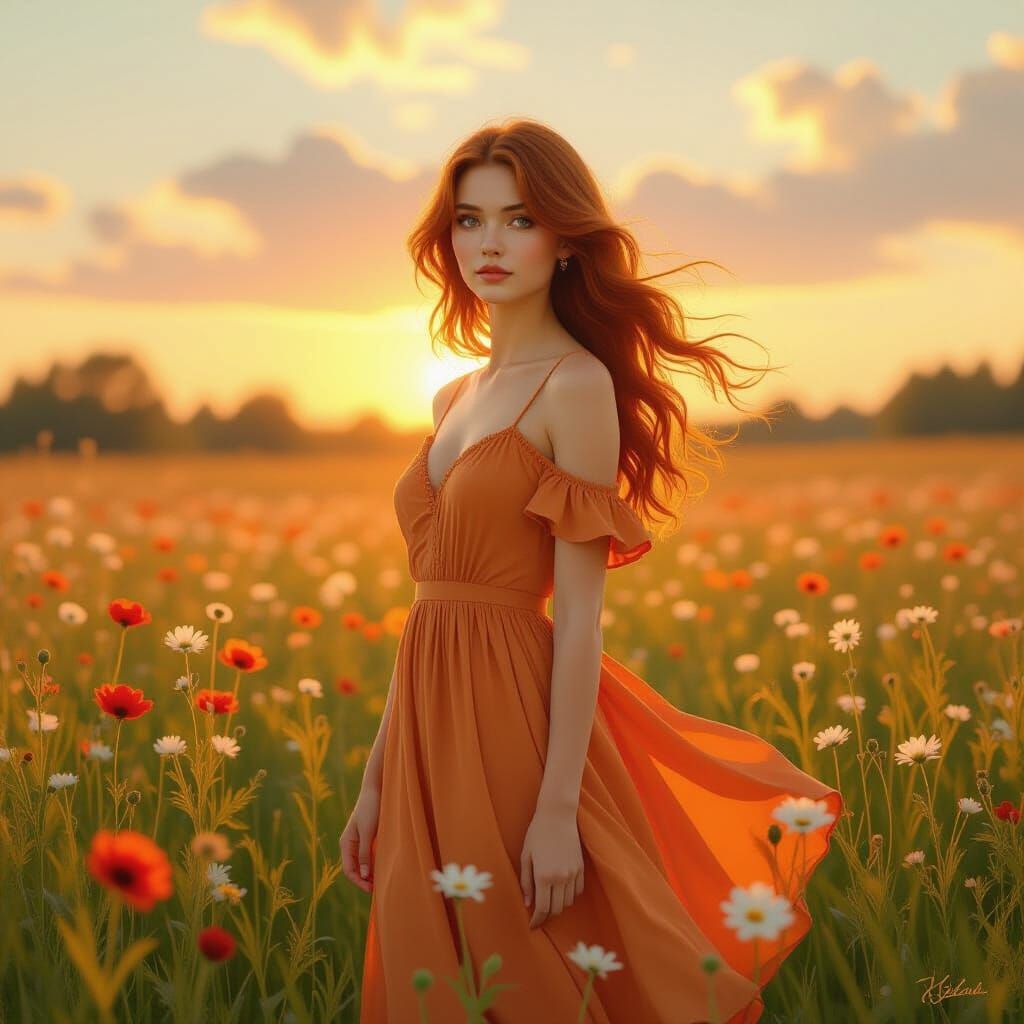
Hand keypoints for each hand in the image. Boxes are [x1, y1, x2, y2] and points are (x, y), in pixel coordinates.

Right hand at [339, 785, 380, 892]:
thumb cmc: (371, 808)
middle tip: (378, 889)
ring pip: (362, 863)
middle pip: (354, 868)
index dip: (358, 882)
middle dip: (364, 880)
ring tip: (382, 881)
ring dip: (370, 873)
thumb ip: (364, 853)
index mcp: (346, 843)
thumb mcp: (368, 832)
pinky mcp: (368, 837)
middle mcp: (350, 844)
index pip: (348, 870)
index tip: (371, 889)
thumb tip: (362, 875)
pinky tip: (383, 866)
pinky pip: (368, 855)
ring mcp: (359, 841)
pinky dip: (374, 863)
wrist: (376, 789)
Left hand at [520, 805, 583, 929]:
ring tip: (549, 900)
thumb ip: (526, 882)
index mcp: (543, 876)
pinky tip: (561, 890)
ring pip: (568, 902)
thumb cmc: (537, 833)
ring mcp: (573, 873)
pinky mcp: (581, 868)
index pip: (542, 909)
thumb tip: (527, 904)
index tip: (532, 926)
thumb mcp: (525, 856)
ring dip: (558, 905)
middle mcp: (560, 877)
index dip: (537, 921)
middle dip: (547, 915)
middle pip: (556, 909)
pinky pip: (577, 891)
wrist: (557, 815)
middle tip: (539, 915)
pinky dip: (569, 895)